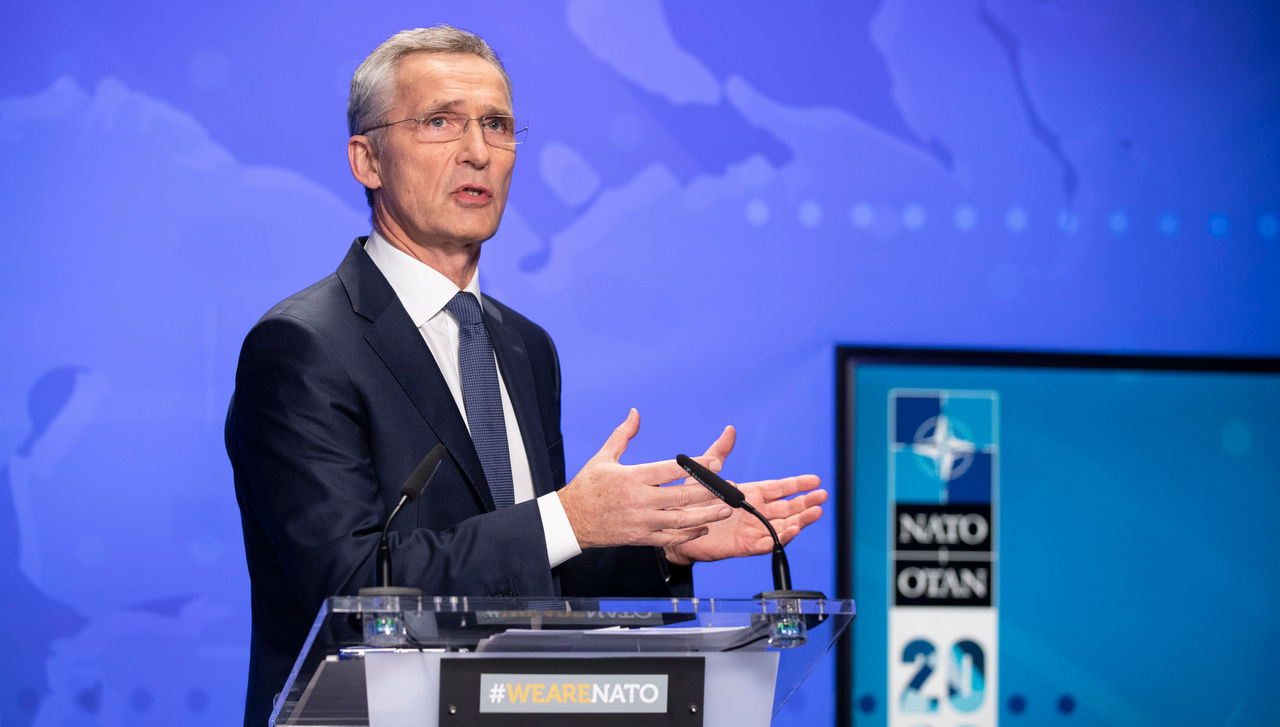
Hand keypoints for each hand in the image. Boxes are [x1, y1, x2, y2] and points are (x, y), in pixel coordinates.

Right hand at [557, 409, 731, 548]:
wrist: (570, 521)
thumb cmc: (587, 486)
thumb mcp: (603, 457)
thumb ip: (623, 435)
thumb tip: (635, 412)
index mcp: (632, 477)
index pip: (670, 470)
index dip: (696, 465)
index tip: (715, 461)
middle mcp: (639, 500)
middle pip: (681, 496)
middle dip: (709, 491)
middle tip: (730, 486)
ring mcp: (641, 521)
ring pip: (680, 520)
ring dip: (706, 514)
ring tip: (726, 509)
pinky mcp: (640, 538)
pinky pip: (669, 538)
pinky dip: (689, 534)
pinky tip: (703, 527)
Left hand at [663, 431, 825, 564]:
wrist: (674, 527)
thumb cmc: (688, 500)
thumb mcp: (705, 472)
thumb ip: (719, 452)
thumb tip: (730, 430)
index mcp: (750, 494)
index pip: (780, 488)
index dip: (798, 484)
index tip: (815, 480)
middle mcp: (754, 511)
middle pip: (788, 507)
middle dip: (806, 502)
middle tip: (822, 496)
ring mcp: (751, 529)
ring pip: (783, 525)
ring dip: (801, 520)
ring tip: (816, 512)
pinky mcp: (744, 545)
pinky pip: (767, 542)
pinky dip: (781, 537)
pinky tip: (793, 530)